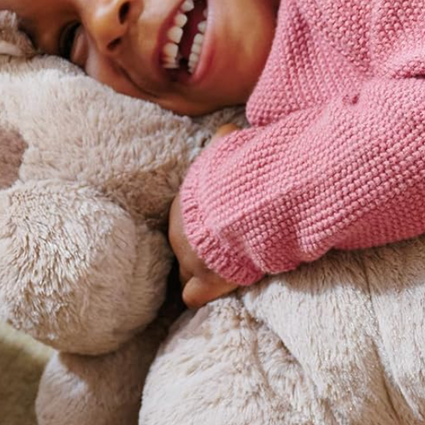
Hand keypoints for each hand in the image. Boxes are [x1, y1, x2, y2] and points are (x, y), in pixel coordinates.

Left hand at [169, 123, 241, 309]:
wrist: (245, 207)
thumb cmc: (238, 177)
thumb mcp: (230, 147)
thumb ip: (227, 139)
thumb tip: (233, 129)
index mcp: (185, 204)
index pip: (186, 221)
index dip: (204, 226)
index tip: (221, 226)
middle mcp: (180, 234)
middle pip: (184, 248)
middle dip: (201, 251)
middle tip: (225, 249)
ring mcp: (190, 260)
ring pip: (186, 273)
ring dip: (203, 272)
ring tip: (224, 271)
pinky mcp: (206, 283)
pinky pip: (194, 296)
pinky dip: (205, 294)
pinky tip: (218, 290)